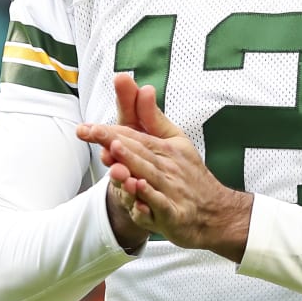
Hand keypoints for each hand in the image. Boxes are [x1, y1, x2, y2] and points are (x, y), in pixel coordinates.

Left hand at [78, 75, 253, 260]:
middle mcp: (167, 167)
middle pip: (138, 151)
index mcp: (165, 148)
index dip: (109, 131)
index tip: (86, 127)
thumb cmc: (188, 173)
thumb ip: (152, 118)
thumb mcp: (174, 141)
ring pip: (148, 174)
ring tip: (114, 150)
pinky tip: (138, 187)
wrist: (215, 211)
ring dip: (132, 162)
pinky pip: (161, 204)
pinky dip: (149, 197)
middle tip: (93, 131)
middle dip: (115, 141)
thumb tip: (143, 87)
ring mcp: (171, 190)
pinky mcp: (174, 213)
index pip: (134, 136)